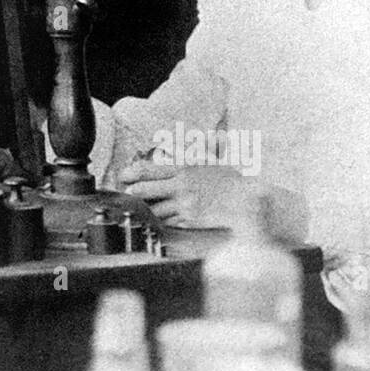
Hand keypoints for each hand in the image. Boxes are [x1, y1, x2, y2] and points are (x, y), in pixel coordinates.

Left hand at [120, 160, 248, 227]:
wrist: (245, 201)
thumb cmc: (228, 180)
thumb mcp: (206, 159)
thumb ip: (186, 155)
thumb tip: (167, 148)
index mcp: (184, 168)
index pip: (149, 169)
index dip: (131, 173)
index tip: (124, 176)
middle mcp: (181, 186)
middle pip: (145, 190)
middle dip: (133, 193)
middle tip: (127, 194)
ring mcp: (185, 204)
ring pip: (155, 209)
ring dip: (146, 210)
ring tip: (140, 209)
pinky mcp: (190, 220)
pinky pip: (169, 222)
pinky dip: (161, 222)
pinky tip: (158, 221)